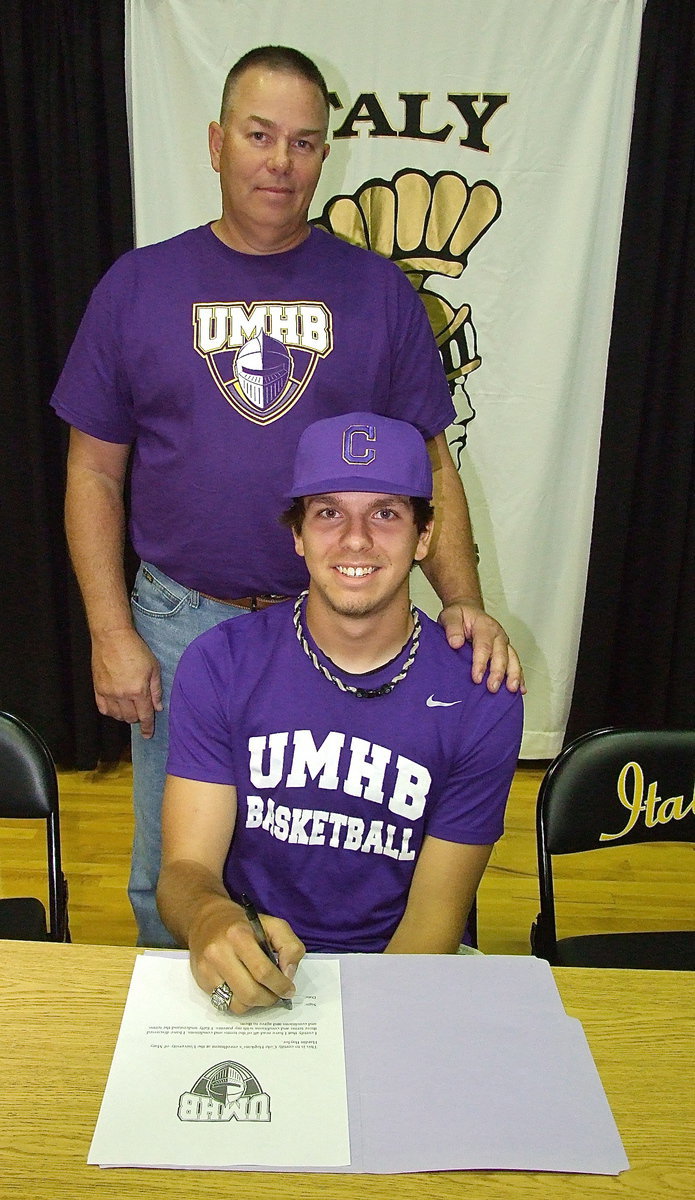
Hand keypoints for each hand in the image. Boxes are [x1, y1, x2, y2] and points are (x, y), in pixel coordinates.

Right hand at [91, 627, 162, 735]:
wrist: (112, 637)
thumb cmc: (135, 649)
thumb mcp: (153, 668)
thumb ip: (156, 690)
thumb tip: (158, 707)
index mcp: (138, 691)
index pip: (144, 715)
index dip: (147, 727)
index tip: (148, 734)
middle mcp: (122, 695)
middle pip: (130, 717)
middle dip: (138, 718)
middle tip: (141, 711)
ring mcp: (108, 693)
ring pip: (117, 715)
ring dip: (125, 715)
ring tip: (129, 708)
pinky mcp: (98, 688)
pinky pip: (103, 708)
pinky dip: (111, 711)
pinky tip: (116, 707)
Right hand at [188, 895, 304, 1014]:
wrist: (206, 920)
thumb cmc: (243, 924)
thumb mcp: (273, 925)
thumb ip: (290, 946)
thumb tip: (288, 975)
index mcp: (239, 936)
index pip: (263, 971)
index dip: (280, 985)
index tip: (289, 990)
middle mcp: (219, 953)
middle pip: (250, 993)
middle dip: (269, 998)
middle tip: (277, 994)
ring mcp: (207, 969)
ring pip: (238, 1005)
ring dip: (255, 1003)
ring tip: (261, 992)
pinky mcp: (201, 981)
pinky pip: (225, 1004)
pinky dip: (240, 1002)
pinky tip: (244, 989)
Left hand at [438, 602, 524, 694]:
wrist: (468, 611)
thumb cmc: (460, 615)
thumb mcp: (450, 616)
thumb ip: (452, 628)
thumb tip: (455, 642)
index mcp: (484, 626)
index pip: (484, 646)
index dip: (481, 663)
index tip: (476, 678)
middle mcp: (498, 634)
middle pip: (501, 655)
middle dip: (498, 673)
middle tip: (492, 688)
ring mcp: (503, 643)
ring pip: (512, 659)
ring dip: (513, 675)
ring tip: (512, 689)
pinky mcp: (506, 650)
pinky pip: (515, 663)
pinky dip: (519, 676)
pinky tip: (520, 689)